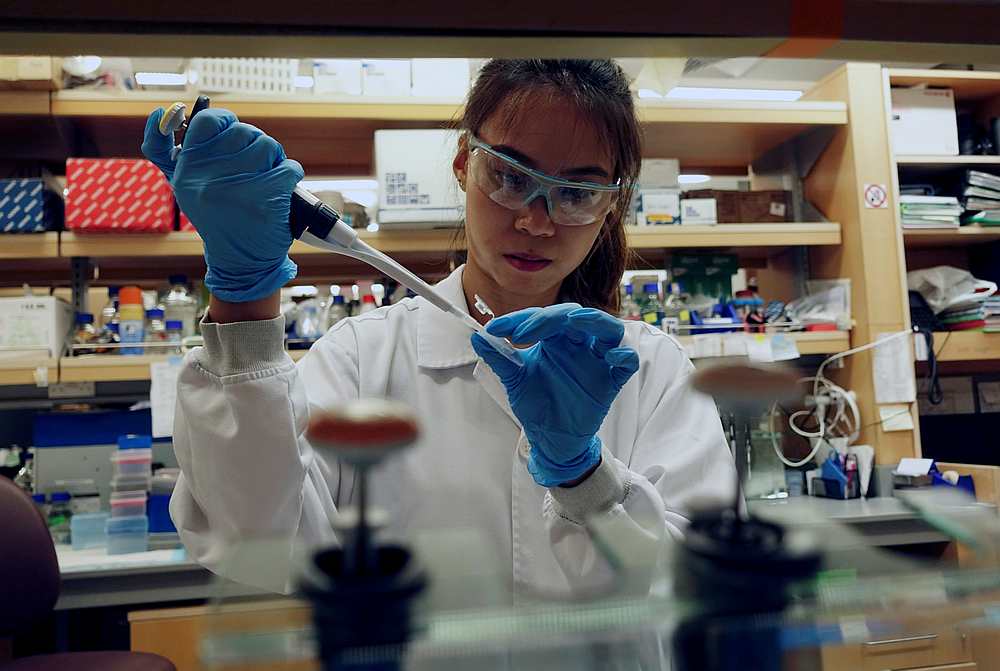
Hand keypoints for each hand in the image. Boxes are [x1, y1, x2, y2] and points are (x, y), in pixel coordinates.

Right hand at [141, 107, 302, 302]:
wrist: (240, 262)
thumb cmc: (217, 218)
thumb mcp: (185, 186)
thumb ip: (166, 151)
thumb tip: (163, 112)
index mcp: (188, 171)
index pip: (207, 122)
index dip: (226, 122)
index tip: (233, 134)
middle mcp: (208, 179)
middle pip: (244, 132)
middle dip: (255, 145)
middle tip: (253, 167)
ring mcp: (238, 189)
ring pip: (268, 147)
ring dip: (274, 159)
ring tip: (266, 178)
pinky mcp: (267, 199)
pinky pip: (289, 167)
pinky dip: (290, 175)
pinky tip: (281, 189)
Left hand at [471, 304, 639, 486]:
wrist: (550, 438)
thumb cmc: (536, 404)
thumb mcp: (514, 380)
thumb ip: (499, 357)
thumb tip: (476, 335)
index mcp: (556, 339)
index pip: (544, 317)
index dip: (520, 319)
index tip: (496, 329)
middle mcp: (578, 344)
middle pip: (575, 316)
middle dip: (551, 317)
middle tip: (524, 331)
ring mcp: (597, 361)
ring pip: (608, 329)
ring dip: (594, 321)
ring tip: (575, 321)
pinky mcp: (611, 381)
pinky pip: (627, 362)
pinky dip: (623, 355)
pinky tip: (610, 356)